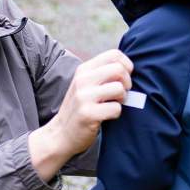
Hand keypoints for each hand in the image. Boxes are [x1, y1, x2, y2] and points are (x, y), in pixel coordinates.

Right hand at [29, 49, 132, 181]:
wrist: (60, 134)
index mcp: (83, 70)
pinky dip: (116, 114)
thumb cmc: (80, 108)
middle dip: (127, 83)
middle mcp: (82, 80)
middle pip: (119, 69)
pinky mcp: (88, 114)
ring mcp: (84, 97)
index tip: (123, 79)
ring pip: (119, 88)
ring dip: (122, 99)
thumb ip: (102, 74)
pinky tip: (106, 116)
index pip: (114, 54)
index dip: (126, 66)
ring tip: (112, 105)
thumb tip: (129, 68)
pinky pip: (116, 108)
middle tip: (121, 94)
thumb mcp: (85, 85)